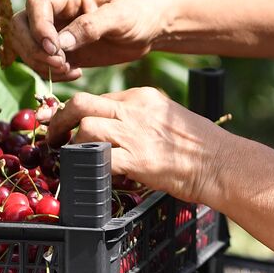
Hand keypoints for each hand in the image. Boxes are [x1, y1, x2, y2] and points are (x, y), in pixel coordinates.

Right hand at [7, 0, 166, 80]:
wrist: (151, 29)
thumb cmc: (139, 14)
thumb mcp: (120, 17)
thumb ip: (90, 26)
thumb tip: (60, 43)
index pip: (37, 5)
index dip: (38, 27)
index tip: (54, 48)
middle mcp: (57, 10)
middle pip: (21, 25)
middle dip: (33, 48)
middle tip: (60, 63)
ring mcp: (56, 30)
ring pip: (25, 45)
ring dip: (40, 63)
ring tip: (68, 70)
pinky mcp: (62, 50)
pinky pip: (41, 62)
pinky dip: (50, 72)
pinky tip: (75, 73)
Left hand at [39, 88, 231, 203]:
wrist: (221, 163)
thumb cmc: (201, 147)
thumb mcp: (169, 119)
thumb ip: (142, 120)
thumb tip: (119, 133)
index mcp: (144, 98)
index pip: (100, 98)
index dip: (77, 112)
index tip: (66, 124)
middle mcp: (135, 110)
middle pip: (83, 103)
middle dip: (61, 119)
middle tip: (52, 135)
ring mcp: (135, 133)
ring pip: (85, 126)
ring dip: (70, 144)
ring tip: (66, 158)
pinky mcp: (136, 158)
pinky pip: (97, 157)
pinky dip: (85, 166)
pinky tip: (84, 174)